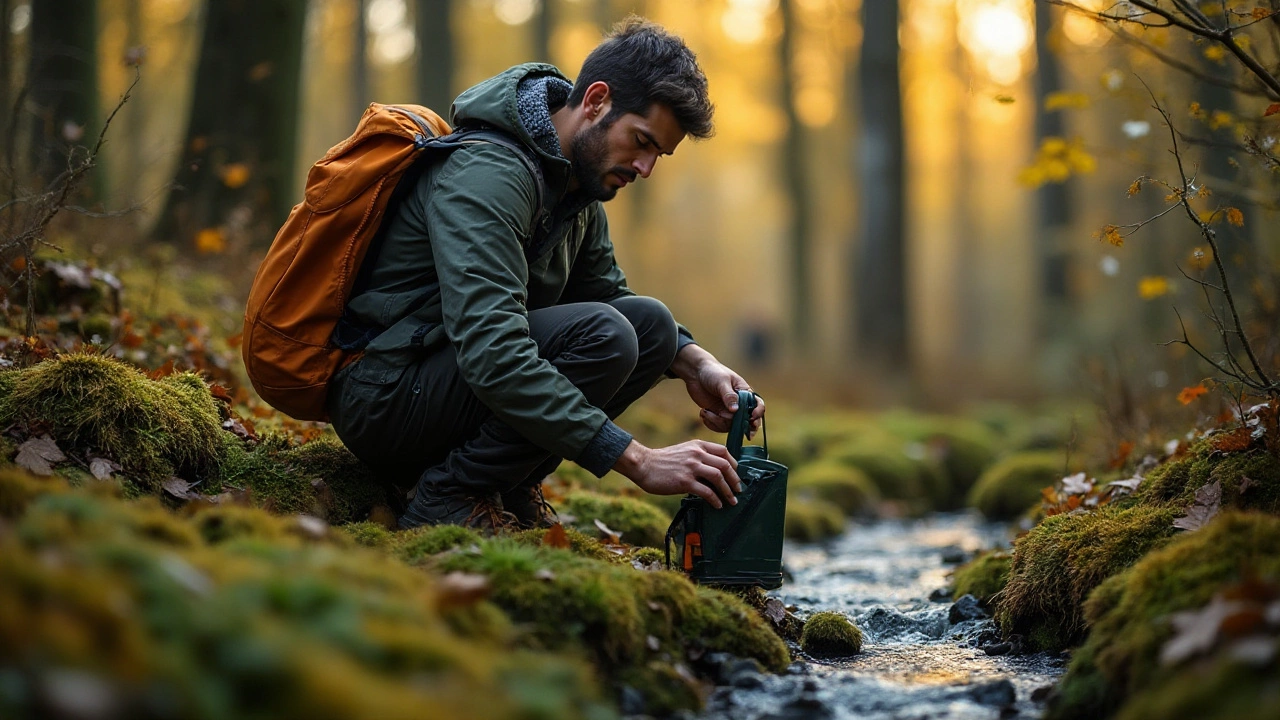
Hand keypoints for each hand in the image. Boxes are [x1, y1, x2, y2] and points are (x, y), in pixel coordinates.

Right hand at [613, 439, 741, 508]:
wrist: (644, 464)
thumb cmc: (662, 460)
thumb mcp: (684, 451)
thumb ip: (699, 456)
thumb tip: (714, 471)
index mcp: (698, 445)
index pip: (724, 451)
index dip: (734, 464)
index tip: (736, 474)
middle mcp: (697, 454)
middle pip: (725, 465)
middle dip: (735, 479)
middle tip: (738, 490)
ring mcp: (691, 467)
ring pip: (718, 478)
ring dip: (728, 491)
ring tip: (732, 500)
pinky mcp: (684, 481)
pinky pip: (706, 491)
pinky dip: (715, 499)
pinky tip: (717, 505)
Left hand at [672, 346, 764, 437]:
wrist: (696, 373)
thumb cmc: (712, 372)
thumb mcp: (722, 381)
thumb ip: (729, 395)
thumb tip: (735, 410)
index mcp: (745, 393)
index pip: (758, 405)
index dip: (758, 413)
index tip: (751, 417)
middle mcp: (739, 404)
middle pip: (747, 421)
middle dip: (740, 426)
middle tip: (730, 425)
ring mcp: (728, 411)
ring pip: (731, 426)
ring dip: (718, 423)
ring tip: (706, 411)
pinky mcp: (718, 415)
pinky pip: (719, 427)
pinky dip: (711, 424)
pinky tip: (703, 413)